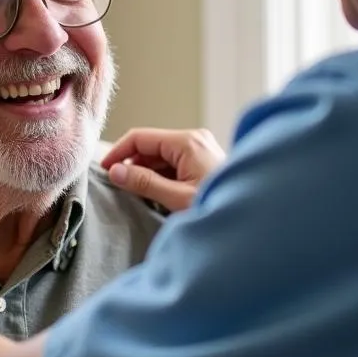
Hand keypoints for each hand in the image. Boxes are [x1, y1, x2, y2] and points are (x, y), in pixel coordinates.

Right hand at [102, 127, 225, 211]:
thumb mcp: (176, 198)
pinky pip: (173, 164)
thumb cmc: (218, 207)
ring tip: (135, 195)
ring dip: (146, 173)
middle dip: (132, 165)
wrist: (254, 219)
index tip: (103, 171)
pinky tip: (155, 196)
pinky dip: (160, 177)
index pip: (140, 137)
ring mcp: (200, 150)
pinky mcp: (203, 162)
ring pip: (160, 156)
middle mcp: (194, 139)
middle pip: (150, 146)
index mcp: (187, 142)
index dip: (118, 152)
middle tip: (117, 188)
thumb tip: (114, 171)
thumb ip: (144, 183)